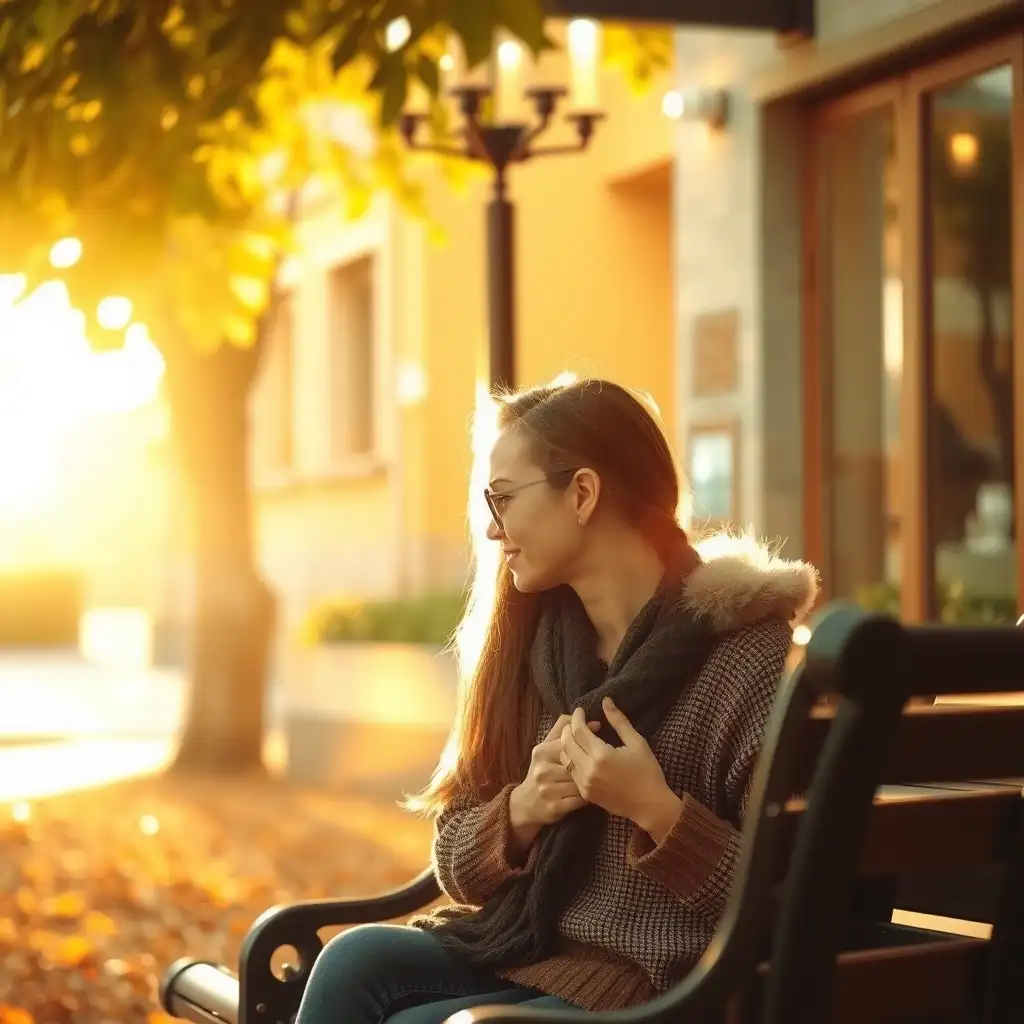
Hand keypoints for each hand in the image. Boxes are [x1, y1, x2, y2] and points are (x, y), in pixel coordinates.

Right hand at [509, 714, 600, 850]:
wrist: (526, 804)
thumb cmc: (543, 770)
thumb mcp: (548, 746)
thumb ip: (566, 729)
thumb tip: (595, 722)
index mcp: (542, 751)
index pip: (571, 743)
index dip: (587, 745)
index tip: (597, 747)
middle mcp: (543, 770)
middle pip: (578, 763)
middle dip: (589, 765)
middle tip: (598, 767)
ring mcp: (548, 790)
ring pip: (581, 782)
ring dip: (590, 782)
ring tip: (595, 780)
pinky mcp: (555, 808)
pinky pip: (580, 800)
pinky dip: (588, 796)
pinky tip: (590, 793)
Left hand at [560, 698, 682, 840]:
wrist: (650, 806)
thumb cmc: (647, 772)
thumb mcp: (637, 742)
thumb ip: (618, 721)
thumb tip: (606, 700)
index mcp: (601, 755)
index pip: (578, 731)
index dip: (577, 717)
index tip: (580, 710)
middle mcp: (588, 770)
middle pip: (566, 743)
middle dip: (568, 729)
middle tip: (577, 721)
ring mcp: (585, 784)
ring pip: (565, 758)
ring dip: (568, 744)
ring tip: (578, 736)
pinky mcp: (585, 793)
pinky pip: (571, 771)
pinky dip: (572, 759)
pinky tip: (582, 753)